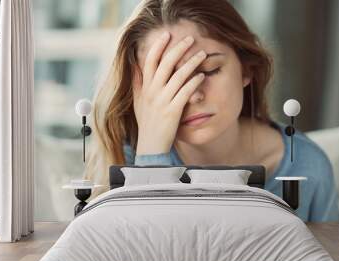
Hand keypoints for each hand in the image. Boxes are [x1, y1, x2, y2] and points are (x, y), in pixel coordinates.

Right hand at [133, 32, 206, 154]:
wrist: (150, 146)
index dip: (158, 47)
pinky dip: (194, 82)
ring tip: (201, 54)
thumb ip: (137, 83)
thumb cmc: (146, 124)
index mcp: (145, 88)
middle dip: (178, 49)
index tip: (167, 34)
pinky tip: (202, 75)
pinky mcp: (173, 112)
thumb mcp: (138, 102)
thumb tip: (136, 65)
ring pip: (178, 76)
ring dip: (191, 63)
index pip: (150, 62)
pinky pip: (185, 92)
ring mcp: (162, 102)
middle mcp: (152, 93)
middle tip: (190, 39)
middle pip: (165, 64)